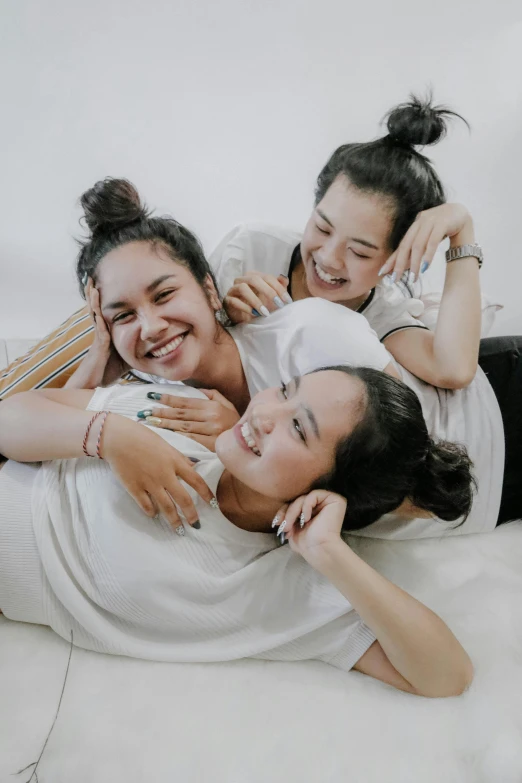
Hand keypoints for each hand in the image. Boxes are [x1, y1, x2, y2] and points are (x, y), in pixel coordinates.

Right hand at [65, 278, 127, 387]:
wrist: (94, 385)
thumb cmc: (108, 371)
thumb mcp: (128, 355)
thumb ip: (136, 346)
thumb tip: (153, 342)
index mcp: (108, 332)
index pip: (108, 311)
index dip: (106, 298)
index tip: (106, 283)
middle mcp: (101, 331)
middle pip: (99, 307)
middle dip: (96, 292)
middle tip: (94, 275)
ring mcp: (98, 336)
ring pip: (95, 312)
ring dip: (93, 297)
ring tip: (92, 282)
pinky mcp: (98, 343)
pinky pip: (97, 324)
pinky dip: (96, 311)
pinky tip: (95, 301)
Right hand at [101, 413, 215, 529]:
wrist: (118, 437)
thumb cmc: (142, 437)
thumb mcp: (166, 445)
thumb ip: (180, 458)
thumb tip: (194, 465)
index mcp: (174, 461)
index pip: (196, 480)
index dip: (206, 493)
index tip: (213, 504)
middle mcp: (164, 474)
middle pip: (183, 499)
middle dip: (191, 514)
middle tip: (195, 524)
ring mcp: (149, 482)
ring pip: (165, 506)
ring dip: (173, 520)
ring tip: (178, 530)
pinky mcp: (134, 487)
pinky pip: (145, 505)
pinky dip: (151, 512)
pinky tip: (154, 515)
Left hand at [138, 389, 239, 450]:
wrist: (249, 443)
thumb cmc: (234, 422)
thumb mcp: (226, 404)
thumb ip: (211, 394)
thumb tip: (194, 389)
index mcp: (213, 406)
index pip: (186, 402)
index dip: (168, 399)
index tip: (153, 397)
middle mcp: (212, 417)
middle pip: (181, 414)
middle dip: (162, 412)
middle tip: (145, 411)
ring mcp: (211, 432)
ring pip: (183, 427)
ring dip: (165, 425)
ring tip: (150, 422)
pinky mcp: (211, 446)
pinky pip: (190, 441)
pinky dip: (176, 438)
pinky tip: (165, 436)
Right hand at [223, 272, 291, 323]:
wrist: (244, 318)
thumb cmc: (259, 306)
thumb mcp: (272, 298)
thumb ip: (279, 287)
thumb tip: (284, 278)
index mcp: (254, 276)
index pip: (267, 277)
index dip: (278, 288)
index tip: (287, 301)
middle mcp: (242, 279)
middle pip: (254, 279)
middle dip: (269, 292)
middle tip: (278, 304)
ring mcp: (233, 289)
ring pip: (243, 288)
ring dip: (256, 300)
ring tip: (265, 312)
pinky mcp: (227, 300)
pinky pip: (234, 301)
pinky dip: (245, 307)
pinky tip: (254, 314)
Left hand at [274, 490, 346, 570]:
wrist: (318, 550)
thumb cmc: (306, 544)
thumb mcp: (292, 527)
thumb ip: (288, 516)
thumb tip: (280, 516)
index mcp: (314, 510)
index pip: (295, 503)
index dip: (284, 510)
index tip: (277, 523)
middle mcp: (323, 504)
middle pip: (299, 499)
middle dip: (287, 511)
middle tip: (283, 525)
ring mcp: (329, 501)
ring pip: (304, 497)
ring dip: (293, 511)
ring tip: (290, 525)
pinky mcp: (335, 500)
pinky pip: (314, 494)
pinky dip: (306, 506)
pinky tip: (307, 519)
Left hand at [378, 203, 472, 282]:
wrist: (462, 213)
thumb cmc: (443, 228)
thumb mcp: (427, 239)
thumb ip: (416, 251)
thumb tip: (404, 268)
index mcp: (414, 226)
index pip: (401, 246)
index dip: (391, 260)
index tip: (382, 273)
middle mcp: (420, 222)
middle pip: (406, 246)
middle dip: (399, 264)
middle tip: (396, 279)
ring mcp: (431, 221)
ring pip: (418, 245)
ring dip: (415, 263)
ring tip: (413, 278)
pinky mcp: (443, 222)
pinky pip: (433, 241)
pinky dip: (428, 255)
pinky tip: (426, 267)